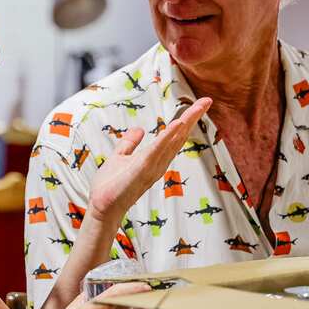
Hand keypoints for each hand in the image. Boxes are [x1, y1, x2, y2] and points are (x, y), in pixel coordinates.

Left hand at [87, 98, 211, 227]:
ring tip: (198, 107)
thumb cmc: (111, 186)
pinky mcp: (142, 169)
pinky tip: (177, 123)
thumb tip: (140, 129)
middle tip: (207, 100)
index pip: (174, 136)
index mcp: (155, 159)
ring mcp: (152, 166)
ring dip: (186, 122)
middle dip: (193, 118)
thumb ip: (130, 143)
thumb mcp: (120, 157)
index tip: (198, 105)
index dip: (186, 120)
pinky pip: (156, 150)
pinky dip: (167, 137)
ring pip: (173, 141)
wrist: (101, 207)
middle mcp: (159, 163)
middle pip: (180, 136)